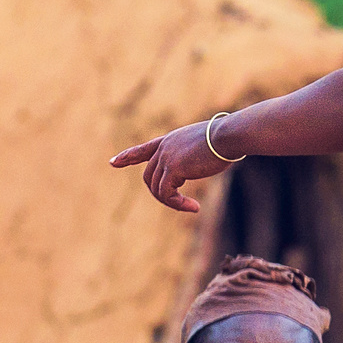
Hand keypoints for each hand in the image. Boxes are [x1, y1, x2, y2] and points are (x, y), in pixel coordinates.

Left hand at [109, 116, 236, 213]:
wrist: (228, 136)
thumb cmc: (226, 140)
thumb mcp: (205, 145)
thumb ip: (193, 155)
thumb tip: (195, 167)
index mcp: (169, 140)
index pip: (143, 149)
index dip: (127, 156)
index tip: (113, 162)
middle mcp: (164, 148)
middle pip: (149, 177)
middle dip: (160, 194)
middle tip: (180, 203)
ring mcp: (166, 157)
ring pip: (157, 188)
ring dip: (172, 202)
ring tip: (191, 206)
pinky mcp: (172, 169)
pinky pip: (167, 194)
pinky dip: (178, 204)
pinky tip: (194, 207)